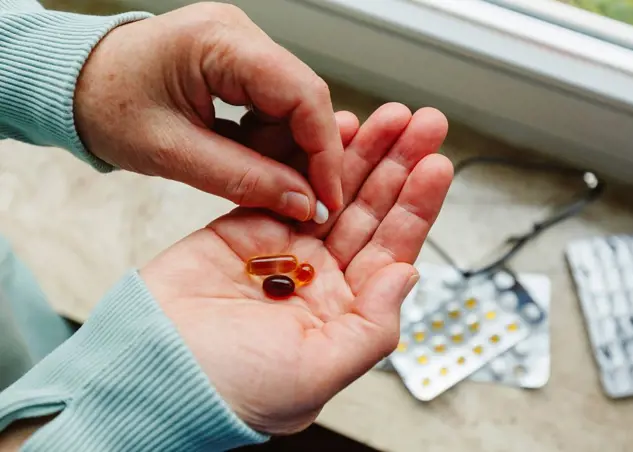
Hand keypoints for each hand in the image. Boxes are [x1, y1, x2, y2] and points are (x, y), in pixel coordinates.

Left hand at [74, 2, 342, 221]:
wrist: (73, 83)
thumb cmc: (106, 106)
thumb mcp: (172, 153)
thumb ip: (243, 179)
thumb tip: (304, 203)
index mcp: (221, 41)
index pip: (302, 94)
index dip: (324, 151)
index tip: (327, 198)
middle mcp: (241, 35)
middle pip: (304, 101)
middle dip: (304, 156)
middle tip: (298, 203)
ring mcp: (243, 47)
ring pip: (293, 108)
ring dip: (282, 152)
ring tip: (249, 176)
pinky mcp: (239, 64)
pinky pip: (273, 108)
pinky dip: (266, 142)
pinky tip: (244, 159)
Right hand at [140, 104, 452, 433]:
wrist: (153, 369)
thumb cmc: (230, 388)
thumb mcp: (317, 373)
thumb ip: (372, 326)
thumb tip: (407, 274)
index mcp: (341, 311)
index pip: (391, 250)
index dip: (416, 206)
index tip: (436, 166)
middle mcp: (317, 277)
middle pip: (369, 212)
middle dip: (398, 167)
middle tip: (424, 125)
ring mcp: (282, 249)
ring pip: (332, 191)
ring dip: (362, 154)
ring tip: (390, 118)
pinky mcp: (245, 228)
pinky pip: (285, 183)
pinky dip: (308, 157)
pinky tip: (334, 130)